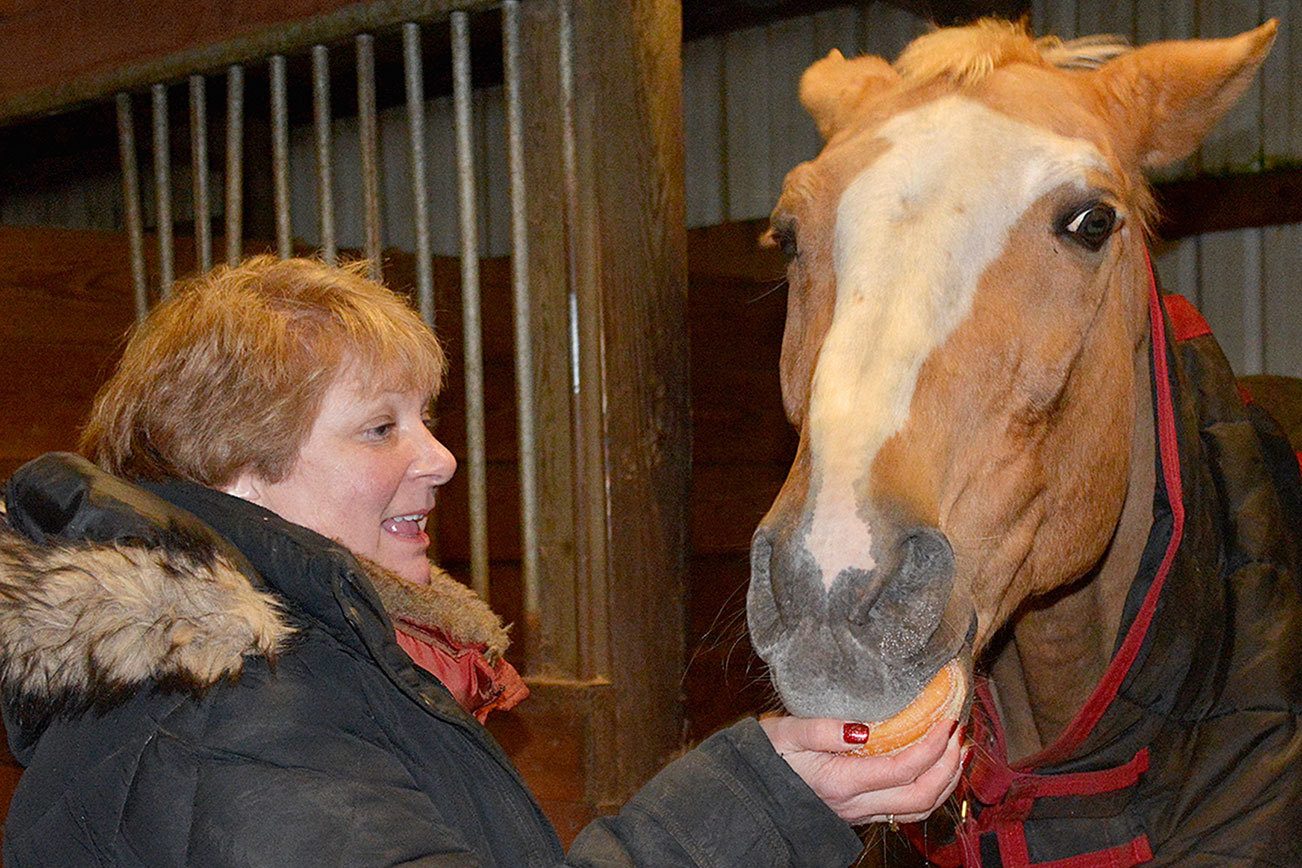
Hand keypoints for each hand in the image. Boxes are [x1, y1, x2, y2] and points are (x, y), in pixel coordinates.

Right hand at [759, 716, 963, 825]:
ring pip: (918, 809)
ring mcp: (860, 813)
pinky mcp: (861, 813)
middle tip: (958, 732)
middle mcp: (856, 804)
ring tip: (955, 750)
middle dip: (948, 765)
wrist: (751, 790)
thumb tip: (863, 728)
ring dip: (945, 780)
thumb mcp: (786, 732)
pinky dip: (930, 788)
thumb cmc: (766, 755)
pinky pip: (906, 809)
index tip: (946, 719)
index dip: (932, 746)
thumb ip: (822, 729)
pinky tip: (933, 767)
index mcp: (841, 782)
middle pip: (921, 796)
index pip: (903, 769)